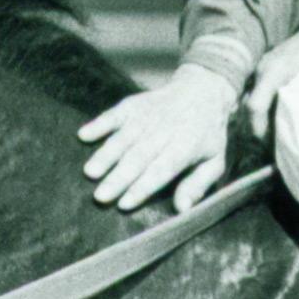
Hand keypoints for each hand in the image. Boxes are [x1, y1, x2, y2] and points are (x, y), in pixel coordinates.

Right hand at [78, 63, 236, 211]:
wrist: (203, 89)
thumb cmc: (208, 134)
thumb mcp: (214, 161)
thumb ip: (198, 185)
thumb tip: (183, 209)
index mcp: (186, 146)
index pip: (162, 169)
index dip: (142, 187)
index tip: (124, 203)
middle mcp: (164, 130)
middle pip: (138, 157)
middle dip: (118, 177)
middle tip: (100, 196)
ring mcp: (147, 116)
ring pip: (123, 138)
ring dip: (106, 155)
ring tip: (90, 172)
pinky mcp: (134, 105)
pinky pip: (115, 114)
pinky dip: (99, 124)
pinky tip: (83, 135)